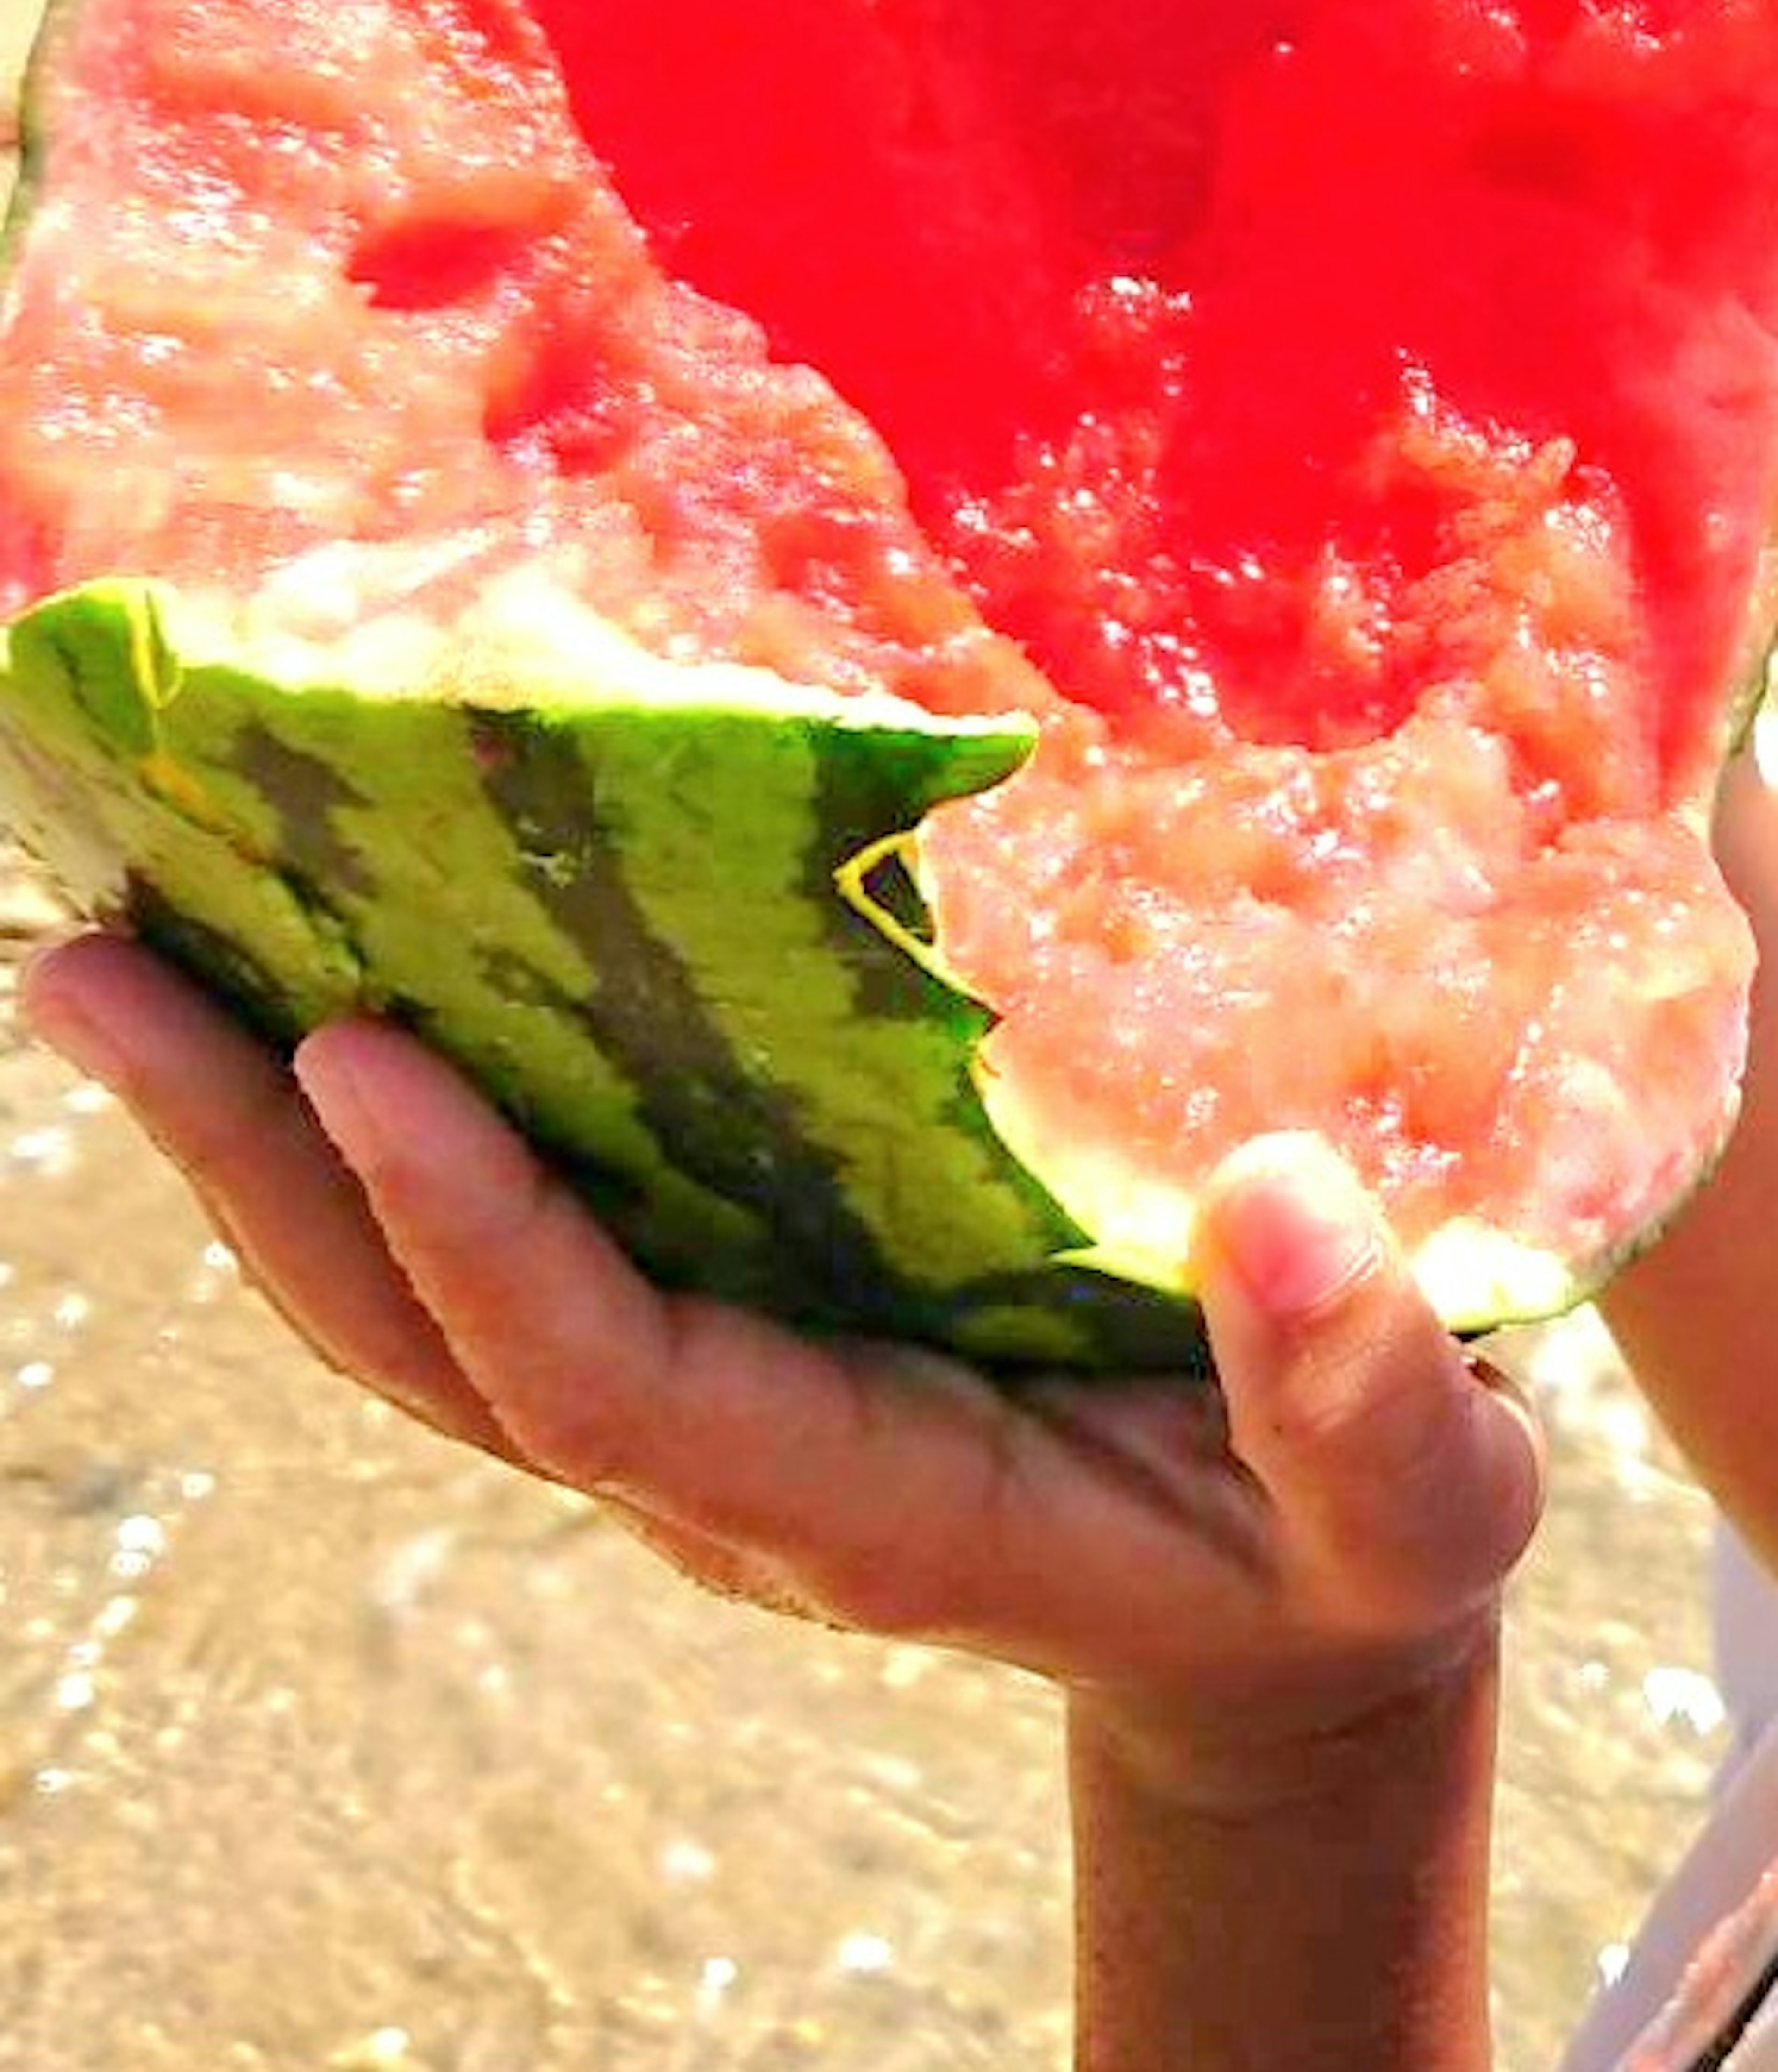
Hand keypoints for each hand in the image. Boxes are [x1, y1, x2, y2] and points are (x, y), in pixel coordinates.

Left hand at [22, 934, 1540, 1786]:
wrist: (1279, 1596)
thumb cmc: (1340, 1543)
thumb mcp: (1413, 1500)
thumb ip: (1359, 1388)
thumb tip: (1290, 1200)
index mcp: (868, 1501)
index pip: (607, 1379)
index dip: (478, 1232)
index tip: (359, 1054)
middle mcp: (726, 1465)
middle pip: (426, 1341)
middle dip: (255, 1163)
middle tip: (97, 965)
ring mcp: (693, 1401)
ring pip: (408, 1300)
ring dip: (252, 1136)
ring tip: (115, 954)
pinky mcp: (706, 1329)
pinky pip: (485, 1244)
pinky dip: (359, 1136)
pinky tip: (291, 991)